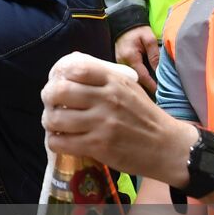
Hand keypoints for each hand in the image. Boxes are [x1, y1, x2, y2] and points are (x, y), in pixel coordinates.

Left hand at [42, 52, 194, 183]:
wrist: (165, 146)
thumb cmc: (144, 115)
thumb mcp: (129, 87)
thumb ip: (104, 78)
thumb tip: (72, 67)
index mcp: (114, 81)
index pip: (76, 68)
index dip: (60, 75)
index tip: (57, 82)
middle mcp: (106, 99)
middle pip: (60, 91)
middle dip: (48, 97)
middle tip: (50, 103)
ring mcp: (101, 123)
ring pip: (56, 119)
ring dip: (49, 121)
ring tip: (53, 124)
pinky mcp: (98, 146)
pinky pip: (61, 142)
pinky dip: (55, 141)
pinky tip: (61, 140)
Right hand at [114, 27, 159, 93]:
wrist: (124, 23)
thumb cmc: (138, 30)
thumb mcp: (150, 39)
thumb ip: (154, 55)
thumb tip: (159, 71)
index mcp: (130, 57)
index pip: (142, 76)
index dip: (151, 85)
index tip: (159, 92)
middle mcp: (122, 63)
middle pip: (136, 79)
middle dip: (146, 86)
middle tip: (158, 92)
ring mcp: (119, 64)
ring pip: (131, 77)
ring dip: (141, 83)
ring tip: (152, 87)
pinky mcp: (119, 63)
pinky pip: (128, 73)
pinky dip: (137, 77)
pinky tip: (144, 80)